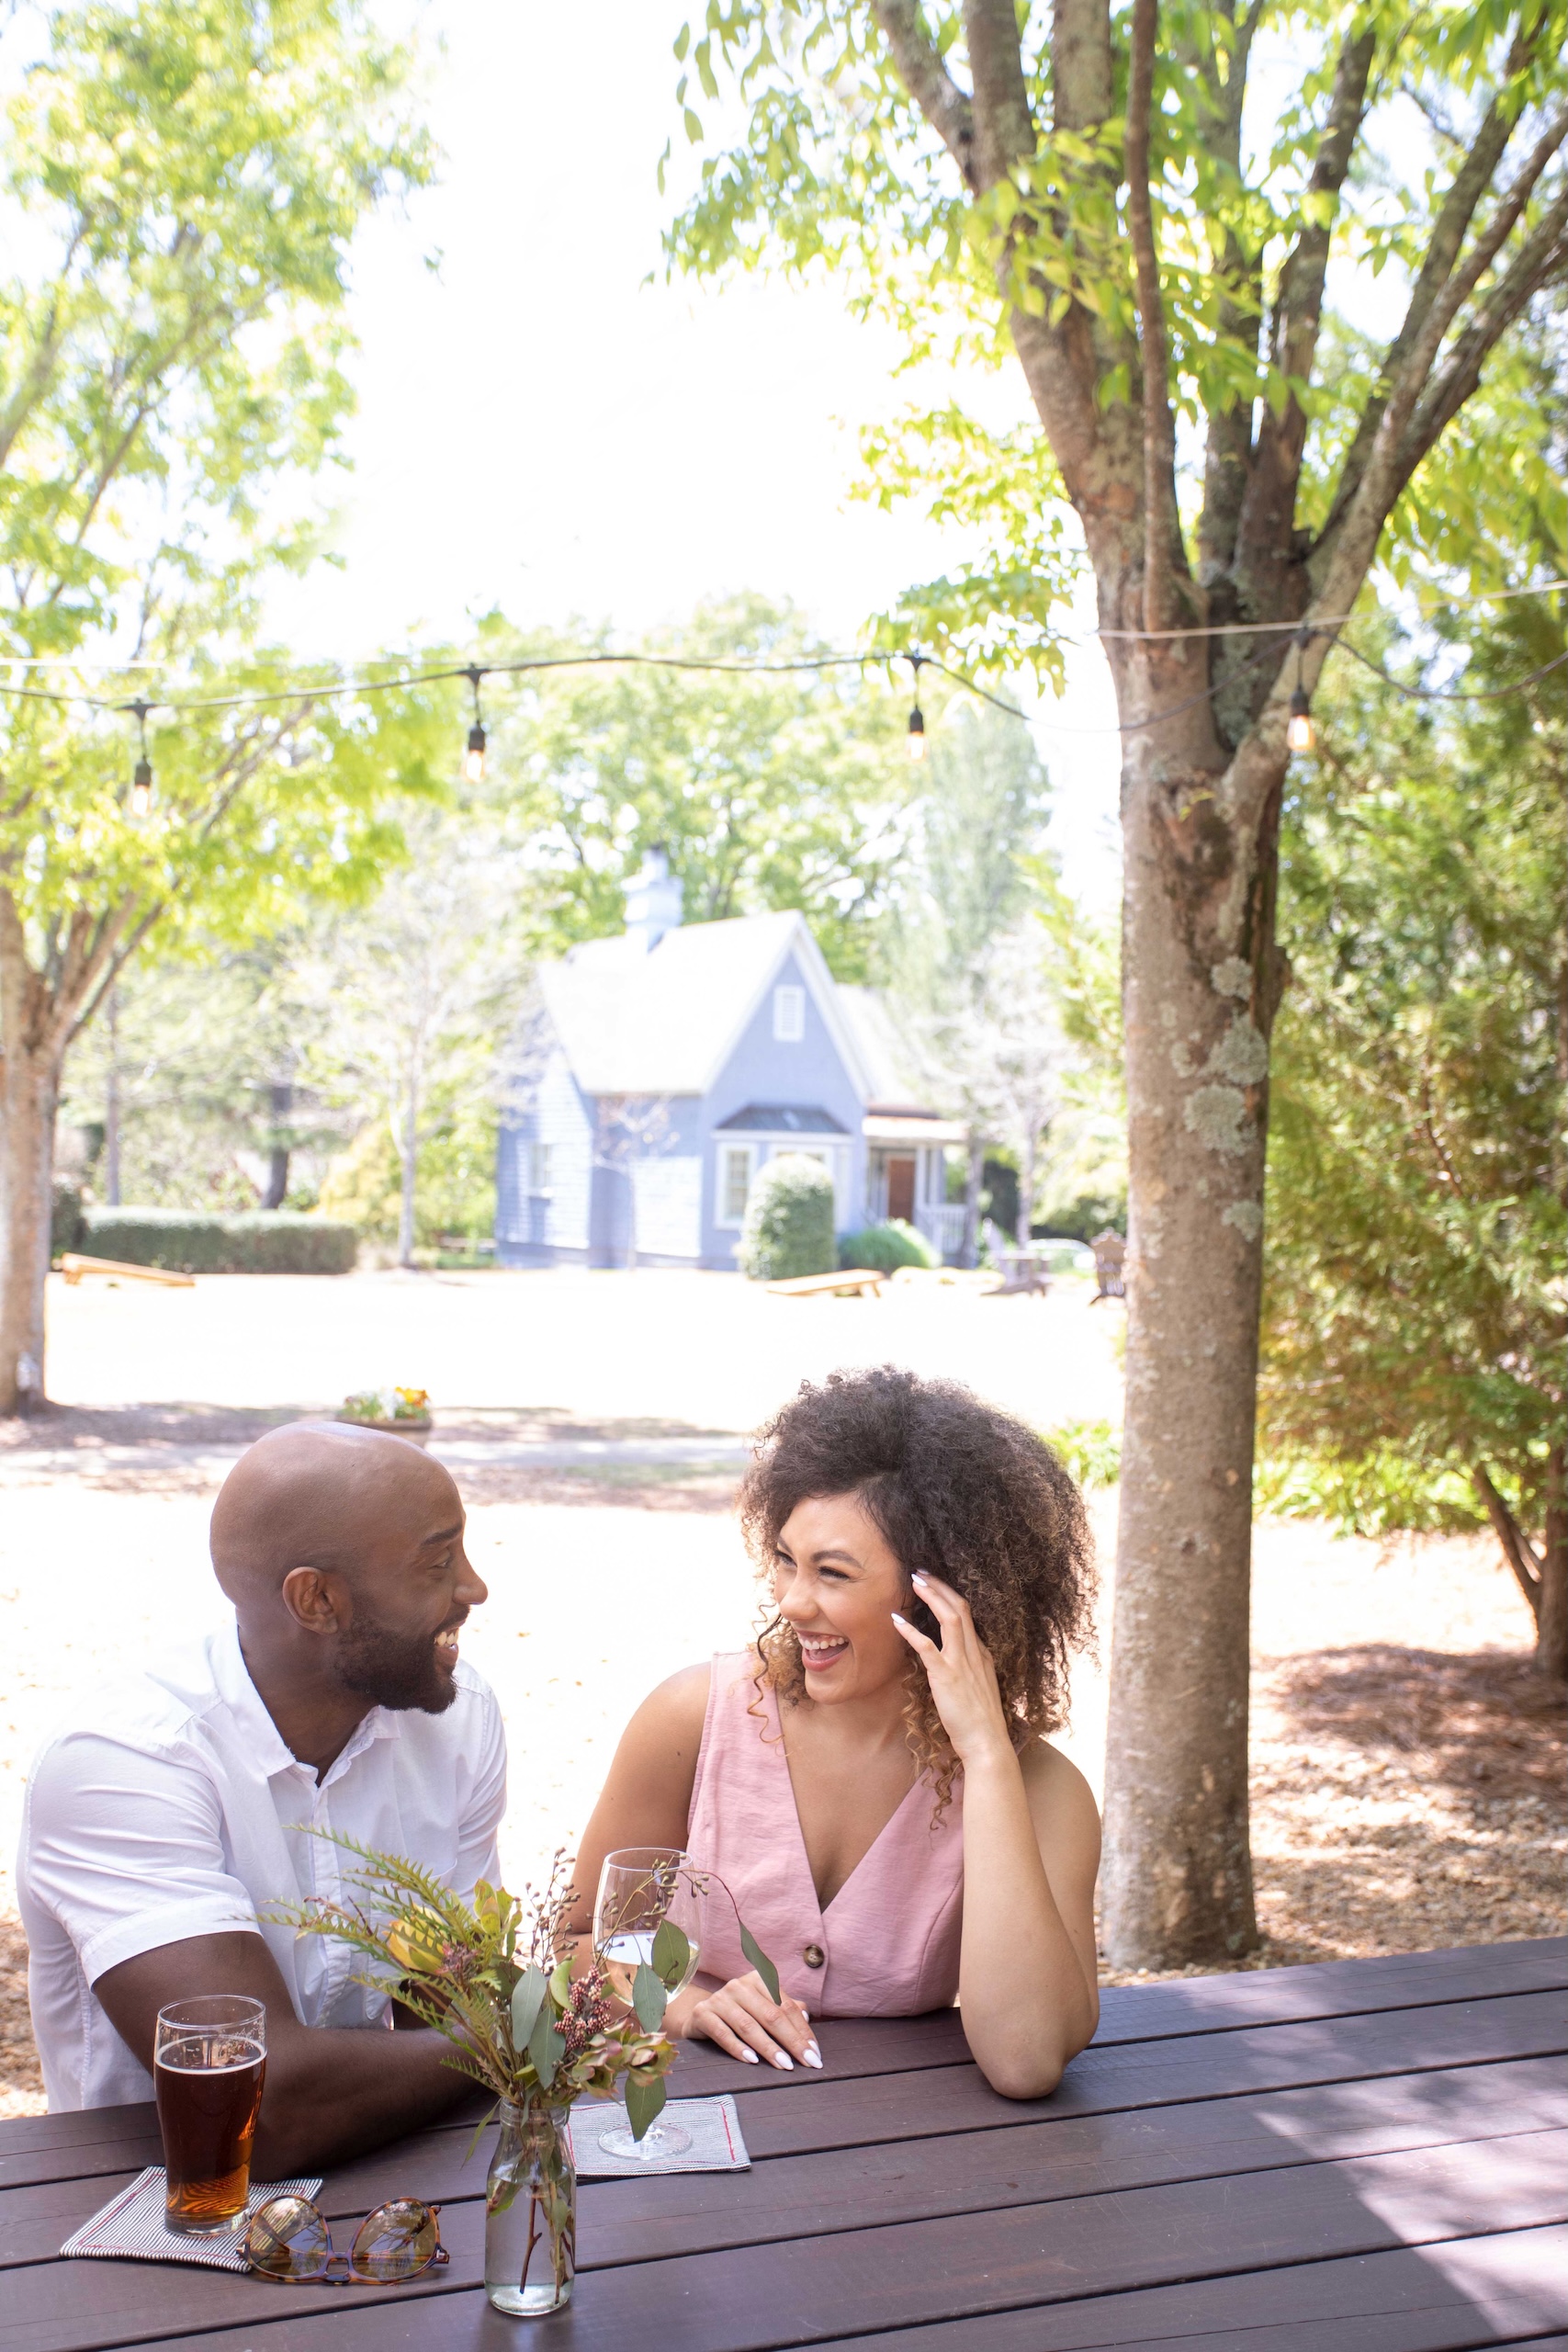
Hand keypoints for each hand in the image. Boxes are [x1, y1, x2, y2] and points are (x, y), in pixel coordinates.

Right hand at [670, 1972, 821, 2070]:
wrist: (699, 2015)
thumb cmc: (739, 2013)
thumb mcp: (762, 2008)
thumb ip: (784, 2009)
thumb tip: (807, 2016)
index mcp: (758, 1980)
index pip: (786, 2006)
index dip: (802, 2030)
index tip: (814, 2053)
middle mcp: (739, 1985)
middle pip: (771, 2015)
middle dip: (792, 2041)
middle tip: (807, 2062)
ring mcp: (719, 1998)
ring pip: (749, 2026)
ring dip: (769, 2048)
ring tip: (784, 2065)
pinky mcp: (703, 2014)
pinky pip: (723, 2033)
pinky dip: (738, 2047)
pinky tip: (752, 2061)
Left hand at [892, 1572, 1014, 1770]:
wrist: (987, 1742)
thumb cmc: (980, 1722)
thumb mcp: (979, 1688)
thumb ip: (968, 1670)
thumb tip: (953, 1661)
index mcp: (981, 1654)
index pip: (966, 1615)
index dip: (949, 1596)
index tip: (934, 1584)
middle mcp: (973, 1653)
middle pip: (959, 1608)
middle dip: (940, 1587)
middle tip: (921, 1572)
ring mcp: (961, 1663)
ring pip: (949, 1618)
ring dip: (931, 1597)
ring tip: (914, 1582)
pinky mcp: (946, 1677)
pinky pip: (928, 1647)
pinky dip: (911, 1631)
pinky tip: (897, 1620)